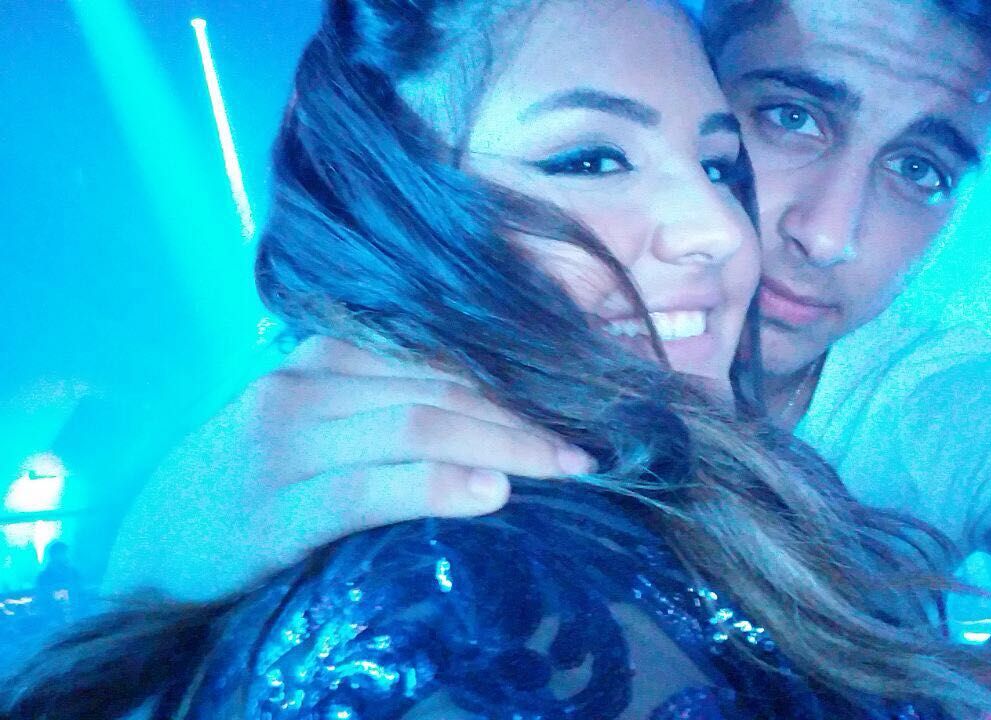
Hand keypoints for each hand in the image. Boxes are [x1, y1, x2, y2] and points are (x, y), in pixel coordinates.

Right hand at [103, 336, 594, 600]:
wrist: (150, 550)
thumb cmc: (249, 485)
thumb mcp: (318, 427)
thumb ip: (389, 407)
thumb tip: (496, 411)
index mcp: (326, 356)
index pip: (440, 354)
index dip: (517, 375)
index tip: (579, 395)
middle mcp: (308, 383)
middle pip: (442, 385)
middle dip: (526, 413)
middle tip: (593, 443)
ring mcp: (287, 442)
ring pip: (419, 423)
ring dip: (506, 444)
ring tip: (569, 466)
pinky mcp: (274, 510)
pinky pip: (369, 488)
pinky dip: (437, 485)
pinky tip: (491, 493)